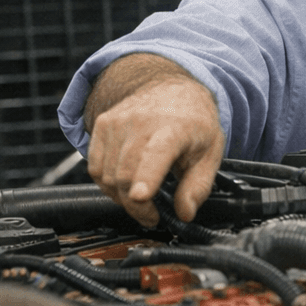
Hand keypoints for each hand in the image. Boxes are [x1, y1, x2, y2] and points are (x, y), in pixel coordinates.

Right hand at [86, 66, 223, 224]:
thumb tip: (185, 213)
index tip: (141, 197)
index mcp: (175, 127)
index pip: (156, 153)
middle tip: (150, 216)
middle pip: (126, 174)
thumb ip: (198, 187)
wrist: (174, 89)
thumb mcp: (210, 153)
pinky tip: (124, 183)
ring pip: (107, 175)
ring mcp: (118, 121)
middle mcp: (142, 121)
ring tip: (141, 198)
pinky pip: (95, 167)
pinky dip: (106, 183)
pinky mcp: (103, 124)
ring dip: (121, 197)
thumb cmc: (194, 121)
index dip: (146, 177)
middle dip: (136, 206)